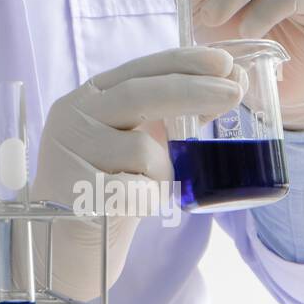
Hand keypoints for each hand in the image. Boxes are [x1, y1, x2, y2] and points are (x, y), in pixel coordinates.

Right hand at [32, 47, 241, 300]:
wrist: (70, 241)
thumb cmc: (113, 186)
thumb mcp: (143, 142)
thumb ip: (180, 113)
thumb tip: (232, 80)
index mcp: (91, 96)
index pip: (141, 70)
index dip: (184, 62)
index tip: (224, 61)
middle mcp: (73, 115)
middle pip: (140, 94)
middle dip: (193, 91)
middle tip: (234, 93)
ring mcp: (68, 151)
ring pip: (142, 150)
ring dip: (164, 172)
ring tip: (151, 188)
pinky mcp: (72, 189)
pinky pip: (133, 189)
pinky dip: (147, 198)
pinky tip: (133, 205)